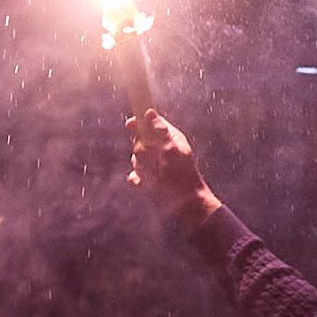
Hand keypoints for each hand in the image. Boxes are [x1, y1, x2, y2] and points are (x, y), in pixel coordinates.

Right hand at [126, 110, 219, 225]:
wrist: (187, 203)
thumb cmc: (183, 175)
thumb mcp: (172, 150)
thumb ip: (160, 132)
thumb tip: (149, 113)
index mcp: (170, 138)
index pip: (150, 123)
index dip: (139, 123)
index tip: (129, 124)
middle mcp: (161, 149)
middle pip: (139, 142)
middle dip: (143, 152)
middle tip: (155, 161)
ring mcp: (154, 164)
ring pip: (135, 159)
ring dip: (143, 167)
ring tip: (155, 175)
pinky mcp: (148, 179)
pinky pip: (134, 174)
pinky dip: (137, 179)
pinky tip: (144, 183)